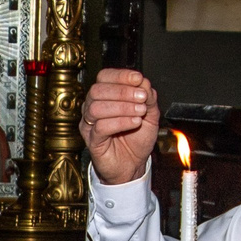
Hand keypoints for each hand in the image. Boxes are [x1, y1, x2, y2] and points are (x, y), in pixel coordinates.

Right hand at [80, 68, 160, 184]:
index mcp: (105, 97)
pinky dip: (121, 122)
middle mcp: (93, 107)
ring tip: (140, 112)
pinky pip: (100, 127)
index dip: (120, 75)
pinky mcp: (92, 140)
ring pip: (96, 107)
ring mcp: (90, 124)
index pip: (104, 77)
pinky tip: (135, 122)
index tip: (138, 78)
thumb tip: (144, 82)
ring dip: (122, 107)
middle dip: (122, 91)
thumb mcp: (150, 114)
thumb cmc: (137, 139)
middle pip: (97, 90)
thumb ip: (148, 98)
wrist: (134, 165)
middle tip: (142, 97)